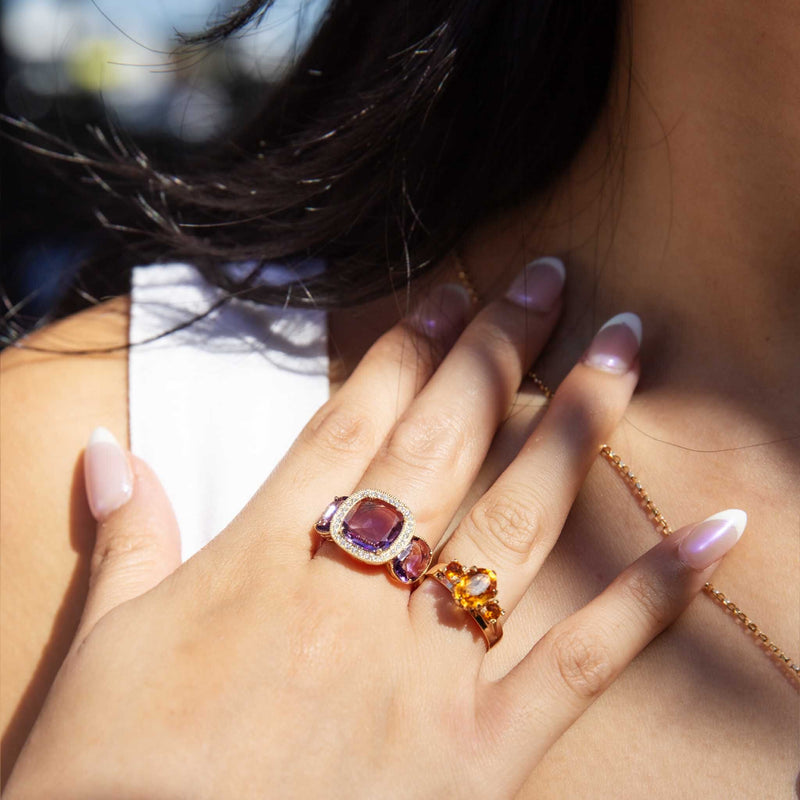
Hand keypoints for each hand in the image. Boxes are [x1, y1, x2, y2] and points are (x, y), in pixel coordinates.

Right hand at [5, 259, 744, 798]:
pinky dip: (654, 596)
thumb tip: (107, 453)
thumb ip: (125, 538)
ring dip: (573, 426)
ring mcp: (425, 668)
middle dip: (500, 351)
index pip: (355, 420)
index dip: (406, 348)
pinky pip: (582, 660)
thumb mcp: (100, 645)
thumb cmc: (113, 777)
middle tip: (551, 279)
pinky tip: (713, 531)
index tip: (453, 291)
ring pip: (516, 518)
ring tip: (622, 348)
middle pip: (445, 443)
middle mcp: (358, 592)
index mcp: (268, 556)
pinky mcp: (479, 753)